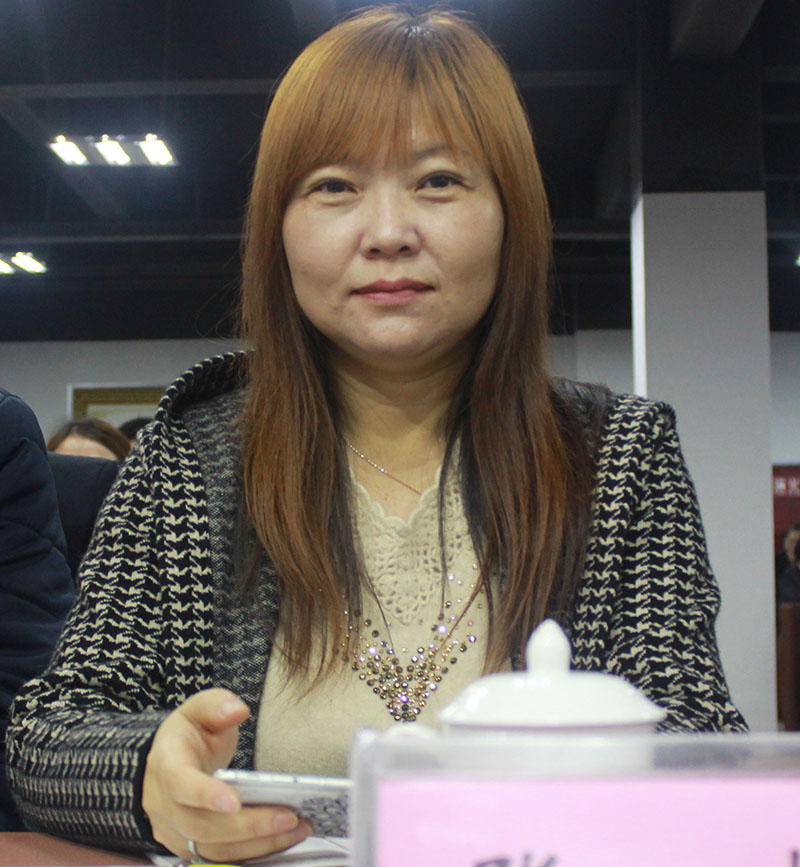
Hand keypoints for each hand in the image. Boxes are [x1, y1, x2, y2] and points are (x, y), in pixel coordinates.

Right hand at [142, 688, 310, 861]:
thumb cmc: (189, 735)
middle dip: (248, 825)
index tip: (234, 801)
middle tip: (289, 816)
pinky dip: (254, 852)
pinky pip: (222, 858)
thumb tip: (236, 710)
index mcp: (166, 765)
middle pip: (202, 826)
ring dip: (258, 843)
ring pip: (213, 849)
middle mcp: (165, 806)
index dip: (204, 795)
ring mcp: (176, 832)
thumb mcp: (199, 710)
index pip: (180, 784)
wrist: (171, 763)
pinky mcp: (192, 847)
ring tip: (297, 828)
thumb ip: (217, 705)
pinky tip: (284, 839)